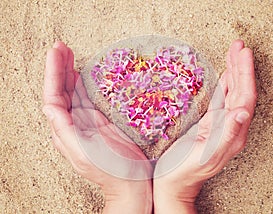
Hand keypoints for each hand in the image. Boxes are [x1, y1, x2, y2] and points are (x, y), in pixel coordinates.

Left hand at [42, 42, 151, 212]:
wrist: (132, 182)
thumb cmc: (110, 171)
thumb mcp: (83, 153)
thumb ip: (64, 131)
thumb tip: (48, 107)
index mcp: (66, 130)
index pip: (54, 96)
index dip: (53, 73)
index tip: (56, 53)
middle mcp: (74, 123)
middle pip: (62, 90)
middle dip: (60, 67)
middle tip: (62, 47)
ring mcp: (88, 121)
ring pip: (74, 91)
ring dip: (70, 72)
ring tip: (69, 54)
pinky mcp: (102, 120)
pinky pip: (89, 97)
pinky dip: (85, 83)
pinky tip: (84, 74)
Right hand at [153, 40, 256, 212]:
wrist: (174, 183)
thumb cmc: (186, 172)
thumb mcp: (206, 155)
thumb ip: (226, 135)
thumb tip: (243, 112)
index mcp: (233, 133)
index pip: (245, 97)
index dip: (245, 74)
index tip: (242, 54)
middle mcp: (230, 127)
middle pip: (240, 91)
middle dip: (240, 67)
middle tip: (238, 46)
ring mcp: (220, 125)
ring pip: (231, 93)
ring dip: (233, 72)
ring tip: (233, 53)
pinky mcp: (209, 124)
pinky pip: (220, 100)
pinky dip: (223, 84)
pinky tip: (224, 75)